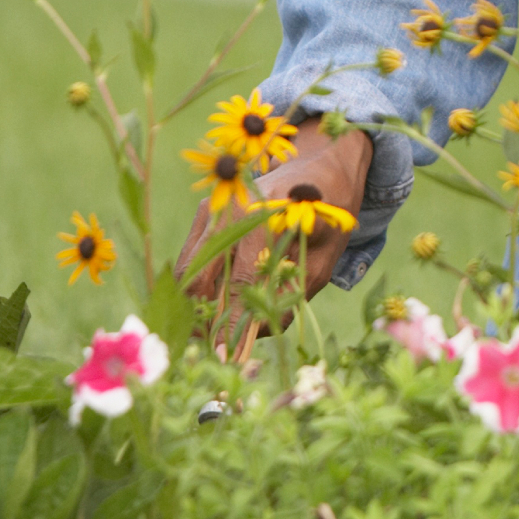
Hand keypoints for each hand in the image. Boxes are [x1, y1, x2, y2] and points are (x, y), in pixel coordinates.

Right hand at [177, 116, 371, 333]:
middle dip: (203, 319)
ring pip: (189, 270)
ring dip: (195, 306)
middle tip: (214, 352)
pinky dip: (197, 288)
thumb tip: (256, 333)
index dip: (232, 324)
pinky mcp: (206, 212)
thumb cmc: (328, 212)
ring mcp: (215, 207)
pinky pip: (192, 259)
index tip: (227, 357)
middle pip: (200, 277)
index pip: (241, 281)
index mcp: (267, 216)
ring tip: (212, 336)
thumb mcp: (325, 255)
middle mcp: (233, 208)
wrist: (320, 161)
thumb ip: (293, 292)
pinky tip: (213, 308)